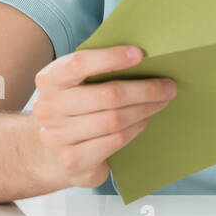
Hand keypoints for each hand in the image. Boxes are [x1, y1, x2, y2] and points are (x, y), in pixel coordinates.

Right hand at [31, 45, 176, 188]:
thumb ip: (98, 70)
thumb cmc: (74, 109)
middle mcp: (47, 108)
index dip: (110, 57)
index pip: (79, 63)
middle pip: (107, 95)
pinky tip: (144, 120)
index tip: (140, 54)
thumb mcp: (75, 85)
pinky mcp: (73, 161)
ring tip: (162, 102)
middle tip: (168, 86)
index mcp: (48, 80)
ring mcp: (57, 137)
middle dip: (144, 89)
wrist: (52, 154)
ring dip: (145, 109)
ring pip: (115, 119)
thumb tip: (142, 57)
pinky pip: (115, 140)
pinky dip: (135, 128)